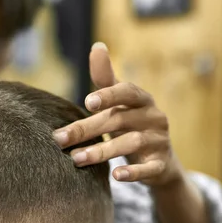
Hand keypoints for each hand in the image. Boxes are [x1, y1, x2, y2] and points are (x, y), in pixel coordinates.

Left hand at [53, 42, 180, 185]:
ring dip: (102, 151)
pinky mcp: (160, 165)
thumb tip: (97, 46)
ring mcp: (158, 141)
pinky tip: (116, 176)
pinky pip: (149, 169)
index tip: (87, 102)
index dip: (109, 95)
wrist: (160, 160)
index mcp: (142, 100)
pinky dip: (133, 173)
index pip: (127, 91)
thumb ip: (106, 78)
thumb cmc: (131, 124)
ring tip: (76, 159)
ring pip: (131, 144)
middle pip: (119, 120)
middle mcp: (153, 117)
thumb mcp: (120, 102)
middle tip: (61, 139)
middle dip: (89, 129)